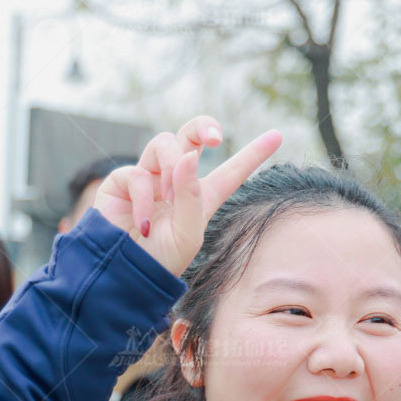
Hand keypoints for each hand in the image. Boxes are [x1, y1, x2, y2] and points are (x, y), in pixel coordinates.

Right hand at [94, 115, 282, 276]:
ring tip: (169, 200)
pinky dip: (144, 196)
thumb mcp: (188, 233)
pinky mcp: (122, 181)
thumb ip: (192, 196)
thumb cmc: (161, 260)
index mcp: (201, 197)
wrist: (123, 272)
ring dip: (172, 168)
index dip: (253, 153)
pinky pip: (138, 172)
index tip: (278, 135)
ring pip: (165, 143)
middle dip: (203, 127)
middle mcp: (176, 182)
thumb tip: (190, 155)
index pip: (231, 170)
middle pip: (192, 135)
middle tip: (216, 139)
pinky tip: (143, 222)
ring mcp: (149, 178)